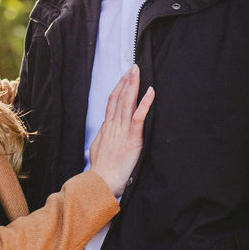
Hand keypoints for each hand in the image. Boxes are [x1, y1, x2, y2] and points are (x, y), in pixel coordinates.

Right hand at [87, 65, 153, 196]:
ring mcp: (122, 131)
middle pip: (119, 98)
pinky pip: (138, 117)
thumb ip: (103, 138)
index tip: (124, 77)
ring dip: (133, 86)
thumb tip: (105, 131)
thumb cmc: (101, 171)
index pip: (112, 103)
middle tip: (133, 67)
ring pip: (127, 103)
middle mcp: (113, 126)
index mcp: (106, 129)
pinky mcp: (132, 139)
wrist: (101, 182)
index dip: (118, 88)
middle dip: (126, 81)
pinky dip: (144, 103)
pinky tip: (150, 92)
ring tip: (138, 72)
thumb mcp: (98, 149)